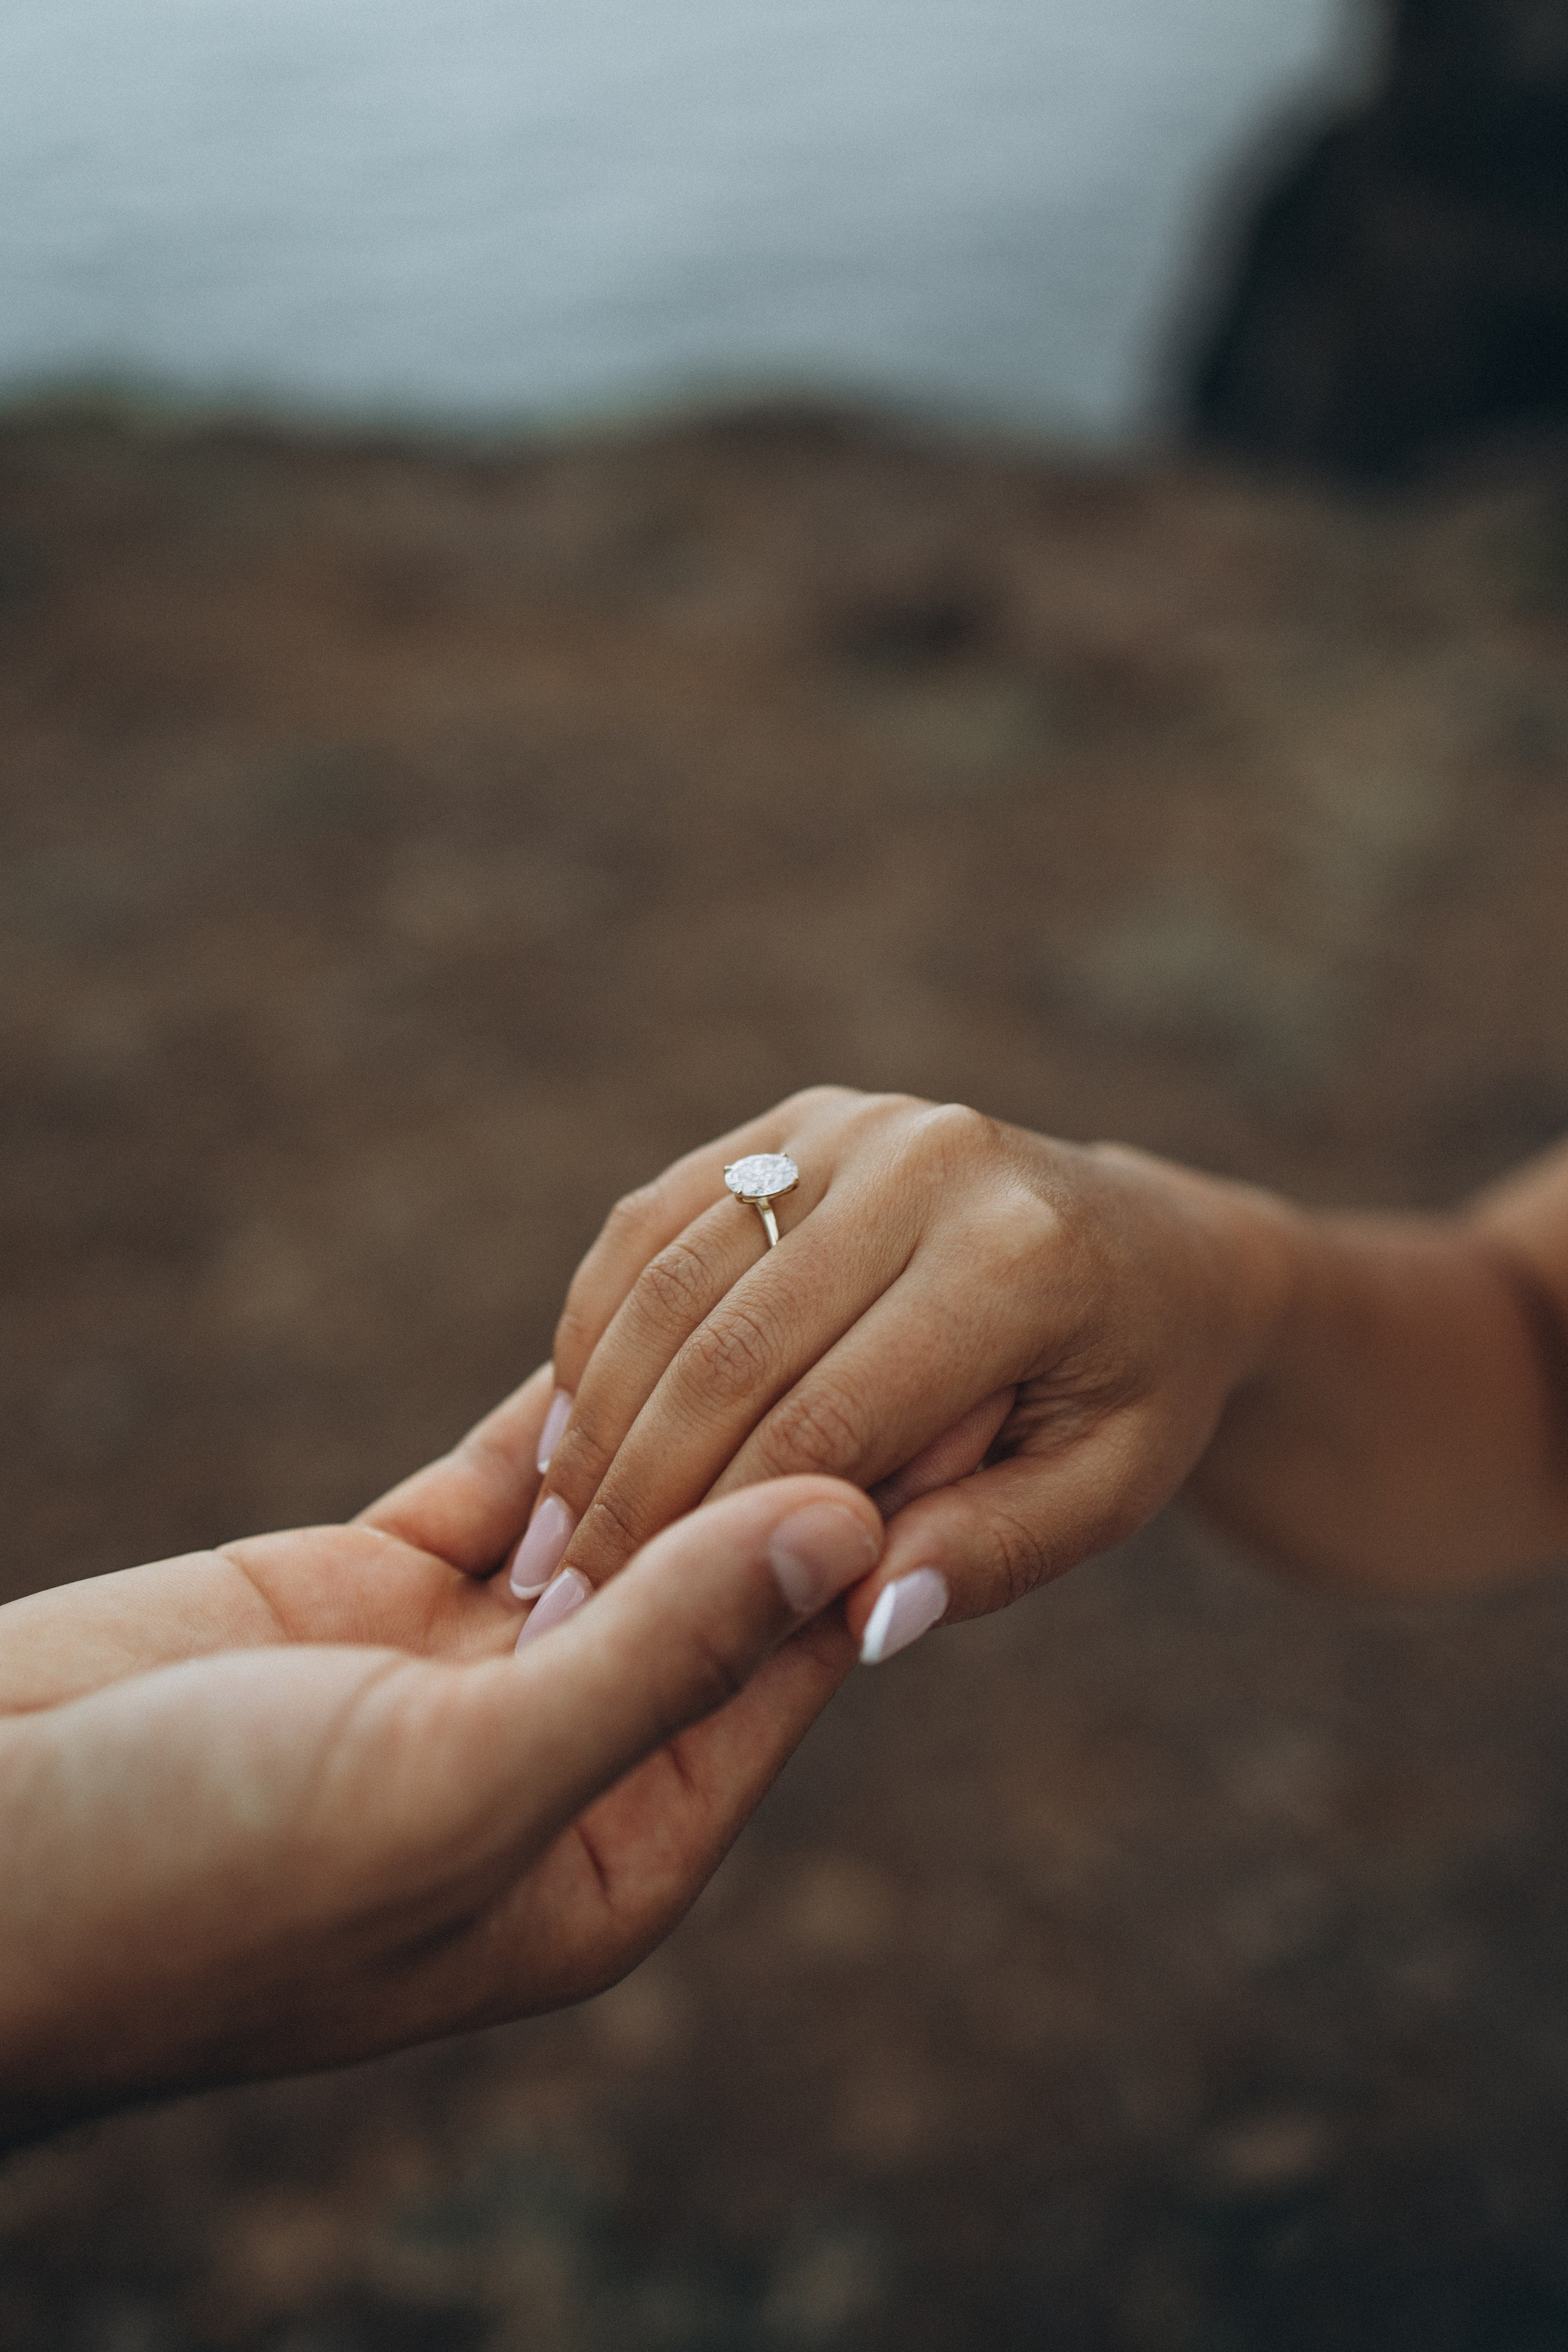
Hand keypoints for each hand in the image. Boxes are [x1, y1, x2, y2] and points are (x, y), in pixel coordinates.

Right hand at [0, 1365, 882, 2143]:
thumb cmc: (201, 1881)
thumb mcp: (455, 1785)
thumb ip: (658, 1658)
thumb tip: (846, 1527)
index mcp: (614, 1853)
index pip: (786, 1667)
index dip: (878, 1530)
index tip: (963, 1397)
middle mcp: (560, 1759)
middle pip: (719, 1582)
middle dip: (798, 1453)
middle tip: (897, 1302)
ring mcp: (463, 1668)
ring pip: (616, 1514)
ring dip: (689, 1416)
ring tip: (794, 1283)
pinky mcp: (371, 1586)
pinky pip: (499, 1475)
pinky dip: (564, 1403)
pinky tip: (644, 1314)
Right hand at [513, 1089, 1291, 1658]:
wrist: (1152, 1250)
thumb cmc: (1129, 1396)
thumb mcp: (1102, 1496)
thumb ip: (985, 1556)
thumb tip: (856, 1620)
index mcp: (1018, 1261)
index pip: (825, 1423)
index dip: (714, 1543)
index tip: (628, 1640)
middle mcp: (929, 1161)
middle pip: (729, 1349)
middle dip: (631, 1489)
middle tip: (557, 1602)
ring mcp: (854, 1123)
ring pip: (672, 1279)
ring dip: (593, 1413)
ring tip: (541, 1533)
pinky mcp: (797, 1117)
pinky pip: (659, 1221)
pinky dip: (601, 1326)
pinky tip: (569, 1429)